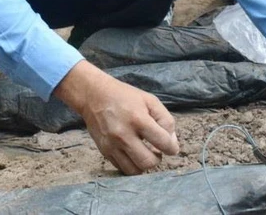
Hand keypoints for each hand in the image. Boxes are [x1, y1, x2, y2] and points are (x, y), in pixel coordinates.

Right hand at [54, 61, 178, 174]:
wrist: (94, 95)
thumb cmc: (125, 96)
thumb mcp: (150, 100)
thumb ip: (166, 120)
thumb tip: (172, 142)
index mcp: (138, 119)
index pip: (163, 143)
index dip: (172, 148)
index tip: (171, 147)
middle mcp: (124, 135)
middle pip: (148, 162)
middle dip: (158, 159)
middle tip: (157, 150)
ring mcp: (112, 145)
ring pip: (134, 170)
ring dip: (144, 165)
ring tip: (145, 153)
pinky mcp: (104, 151)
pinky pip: (122, 168)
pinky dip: (131, 164)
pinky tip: (133, 153)